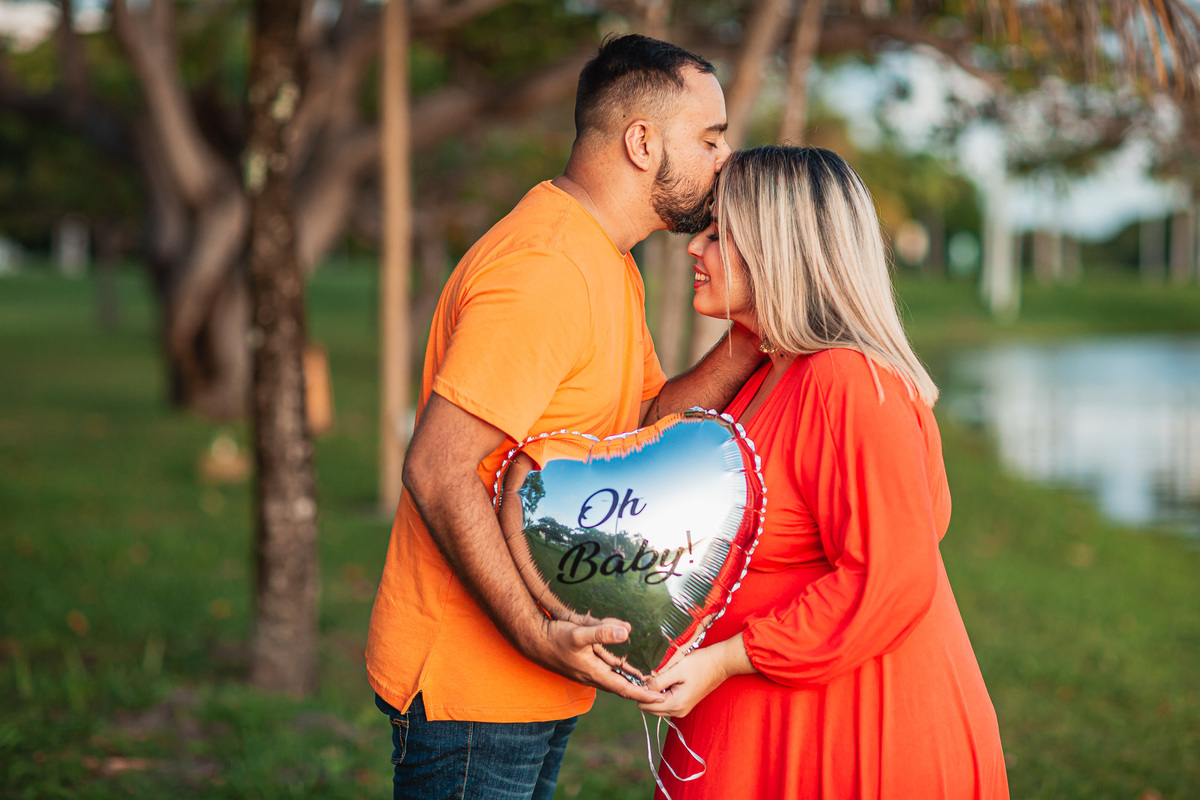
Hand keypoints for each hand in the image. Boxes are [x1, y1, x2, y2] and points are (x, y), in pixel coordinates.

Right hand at [524, 616, 659, 702]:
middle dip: (641, 689)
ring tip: (650, 679)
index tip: (660, 698)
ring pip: (615, 675)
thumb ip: (602, 633)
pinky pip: (607, 665)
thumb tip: (627, 631)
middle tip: (660, 691)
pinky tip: (627, 662)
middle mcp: (592, 675)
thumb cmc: (554, 638)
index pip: (624, 688)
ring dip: (631, 678)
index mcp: (594, 673)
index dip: (643, 694)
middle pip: (622, 686)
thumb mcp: (580, 634)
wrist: (533, 639)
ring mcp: (588, 669)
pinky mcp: (585, 661)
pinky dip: (619, 666)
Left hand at [637, 634, 753, 717]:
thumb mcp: (677, 670)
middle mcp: (678, 712)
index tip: (643, 678)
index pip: (645, 706)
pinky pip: (665, 703)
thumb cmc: (700, 664)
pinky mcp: (684, 705)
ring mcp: (681, 710)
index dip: (641, 692)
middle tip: (651, 676)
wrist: (720, 663)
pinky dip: (661, 694)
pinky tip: (666, 681)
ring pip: (657, 706)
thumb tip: (643, 687)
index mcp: (675, 704)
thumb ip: (658, 681)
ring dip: (654, 694)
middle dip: (646, 694)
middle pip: (649, 708)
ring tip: (660, 677)